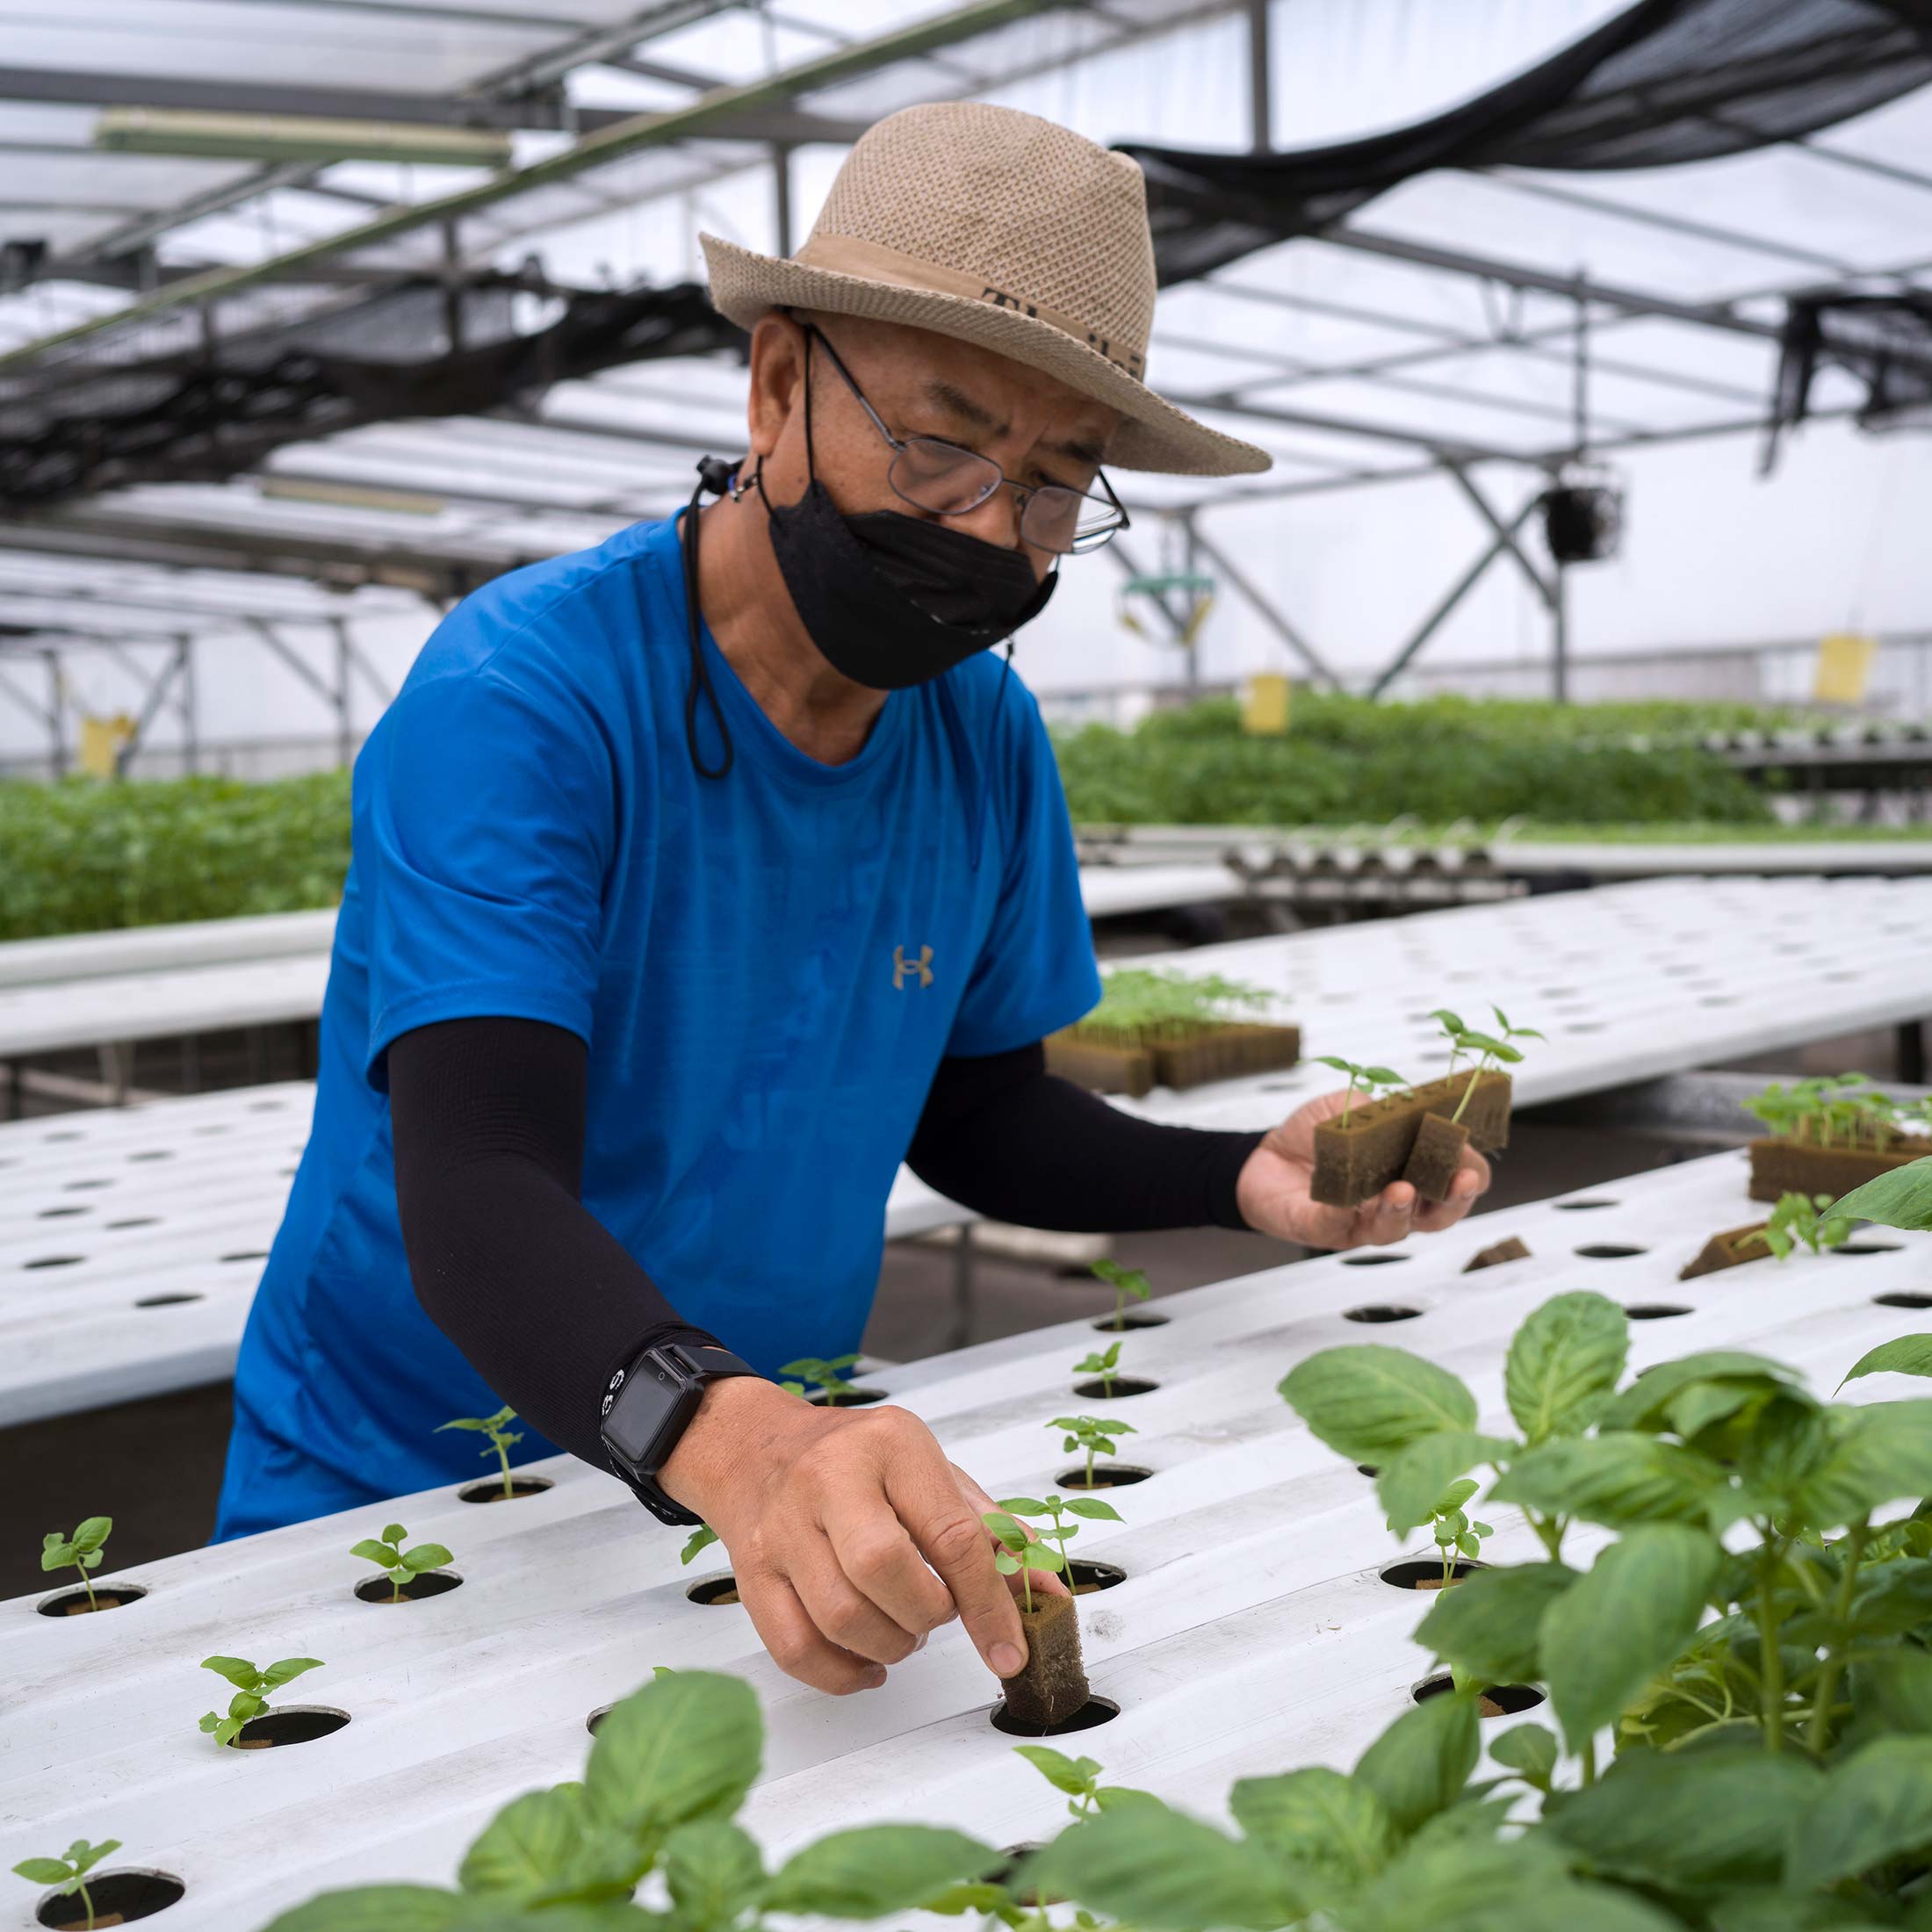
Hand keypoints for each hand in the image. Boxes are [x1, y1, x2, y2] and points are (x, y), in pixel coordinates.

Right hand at [659, 1376, 1056, 1694]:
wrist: (756, 1446)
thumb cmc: (858, 1461)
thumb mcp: (932, 1472)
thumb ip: (993, 1532)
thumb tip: (1048, 1593)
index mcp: (892, 1445)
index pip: (951, 1534)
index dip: (988, 1604)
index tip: (1009, 1650)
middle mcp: (831, 1478)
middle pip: (884, 1571)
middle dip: (926, 1616)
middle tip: (935, 1615)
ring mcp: (783, 1526)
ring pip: (839, 1617)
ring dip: (887, 1646)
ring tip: (901, 1628)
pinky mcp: (751, 1571)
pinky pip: (795, 1647)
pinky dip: (841, 1674)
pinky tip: (866, 1663)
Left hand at [1236, 1085, 1489, 1250]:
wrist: (1263, 1157)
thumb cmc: (1315, 1137)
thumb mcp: (1351, 1109)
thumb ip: (1380, 1111)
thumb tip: (1403, 1111)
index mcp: (1410, 1174)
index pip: (1454, 1182)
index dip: (1469, 1171)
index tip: (1468, 1155)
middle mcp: (1393, 1205)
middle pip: (1437, 1217)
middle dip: (1454, 1200)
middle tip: (1461, 1182)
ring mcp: (1359, 1222)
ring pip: (1392, 1229)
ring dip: (1402, 1211)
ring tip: (1403, 1191)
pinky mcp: (1322, 1228)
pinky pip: (1337, 1224)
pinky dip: (1344, 1212)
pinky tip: (1348, 1201)